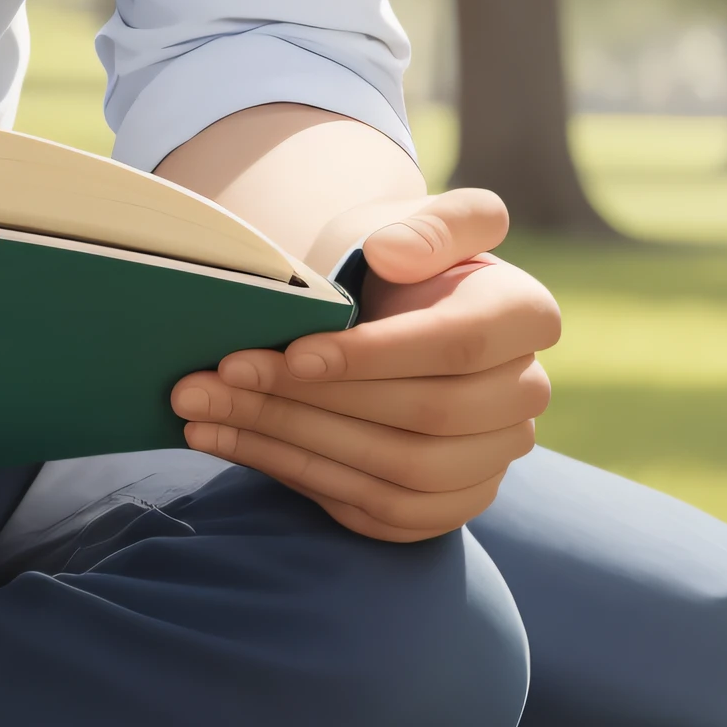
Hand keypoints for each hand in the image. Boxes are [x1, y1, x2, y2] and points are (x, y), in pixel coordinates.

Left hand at [170, 182, 557, 543]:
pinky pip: (372, 509)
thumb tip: (393, 254)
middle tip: (213, 378)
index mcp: (524, 315)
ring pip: (392, 472)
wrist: (378, 308)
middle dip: (309, 401)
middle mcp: (522, 397)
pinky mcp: (442, 506)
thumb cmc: (391, 257)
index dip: (375, 355)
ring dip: (286, 442)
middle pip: (421, 418)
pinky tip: (228, 440)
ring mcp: (488, 462)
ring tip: (201, 410)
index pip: (457, 345)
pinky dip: (292, 475)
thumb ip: (430, 222)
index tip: (293, 351)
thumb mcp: (409, 217)